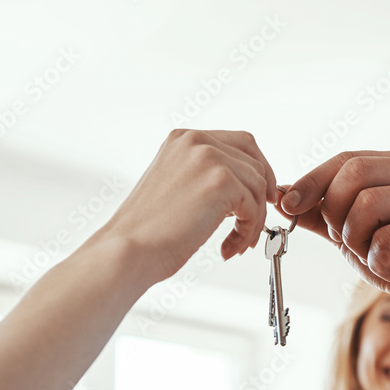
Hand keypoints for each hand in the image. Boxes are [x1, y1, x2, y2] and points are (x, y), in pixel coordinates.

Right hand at [108, 129, 276, 283]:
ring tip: (235, 243)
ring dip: (253, 219)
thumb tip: (240, 187)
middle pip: (254, 160)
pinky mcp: (221, 181)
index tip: (261, 195)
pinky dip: (248, 230)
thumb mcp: (174, 187)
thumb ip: (203, 177)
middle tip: (256, 221)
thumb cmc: (146, 231)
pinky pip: (254, 206)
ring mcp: (209, 157)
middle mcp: (196, 141)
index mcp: (182, 139)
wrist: (129, 249)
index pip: (239, 142)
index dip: (258, 169)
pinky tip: (229, 247)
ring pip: (258, 186)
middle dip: (261, 194)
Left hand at [278, 149, 389, 327]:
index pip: (347, 158)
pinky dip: (379, 260)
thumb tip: (280, 195)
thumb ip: (320, 212)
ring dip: (357, 240)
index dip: (312, 181)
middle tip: (349, 241)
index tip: (287, 204)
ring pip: (367, 204)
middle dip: (336, 214)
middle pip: (354, 174)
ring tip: (375, 255)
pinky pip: (386, 238)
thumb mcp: (351, 232)